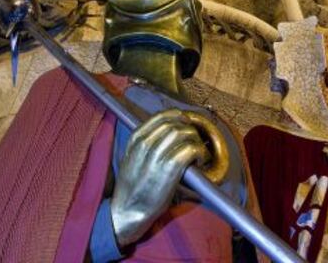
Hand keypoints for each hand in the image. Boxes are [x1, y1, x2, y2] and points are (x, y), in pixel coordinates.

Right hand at [110, 108, 208, 246]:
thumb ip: (146, 142)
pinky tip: (199, 161)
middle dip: (189, 129)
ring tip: (198, 153)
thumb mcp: (131, 157)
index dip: (178, 116)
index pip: (162, 116)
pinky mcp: (170, 168)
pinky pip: (191, 149)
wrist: (127, 211)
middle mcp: (145, 143)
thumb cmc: (133, 186)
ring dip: (196, 140)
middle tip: (195, 140)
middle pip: (175, 123)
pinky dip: (200, 152)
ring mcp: (157, 155)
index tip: (186, 122)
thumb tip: (169, 130)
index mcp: (136, 138)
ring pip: (184, 133)